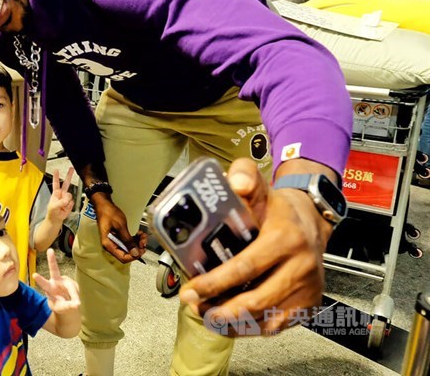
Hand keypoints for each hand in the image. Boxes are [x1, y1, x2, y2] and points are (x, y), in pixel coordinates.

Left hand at [32, 249, 79, 315]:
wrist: (68, 306)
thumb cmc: (60, 306)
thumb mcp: (61, 308)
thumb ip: (67, 306)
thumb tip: (77, 304)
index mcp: (49, 288)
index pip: (43, 283)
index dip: (39, 279)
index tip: (34, 275)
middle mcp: (56, 281)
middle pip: (54, 270)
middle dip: (52, 260)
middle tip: (50, 251)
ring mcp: (65, 281)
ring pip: (71, 288)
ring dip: (74, 296)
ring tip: (76, 305)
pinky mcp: (73, 284)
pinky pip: (76, 292)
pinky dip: (76, 298)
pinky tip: (75, 302)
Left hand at [47, 167, 74, 222]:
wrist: (56, 219)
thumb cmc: (52, 212)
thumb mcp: (53, 206)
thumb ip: (60, 202)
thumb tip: (67, 200)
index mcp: (56, 193)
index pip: (56, 183)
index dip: (56, 176)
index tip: (56, 170)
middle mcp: (62, 194)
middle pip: (66, 183)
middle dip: (69, 176)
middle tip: (71, 168)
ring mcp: (66, 198)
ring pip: (69, 195)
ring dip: (66, 201)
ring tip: (62, 206)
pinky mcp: (70, 203)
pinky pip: (72, 202)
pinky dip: (69, 205)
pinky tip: (65, 208)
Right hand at [93, 196, 146, 263]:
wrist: (104, 205)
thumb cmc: (108, 213)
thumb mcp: (120, 226)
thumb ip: (128, 240)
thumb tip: (135, 252)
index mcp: (108, 244)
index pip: (123, 258)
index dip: (133, 256)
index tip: (141, 250)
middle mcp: (111, 245)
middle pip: (127, 254)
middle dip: (137, 248)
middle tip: (144, 241)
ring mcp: (114, 242)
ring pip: (129, 248)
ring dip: (137, 243)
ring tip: (142, 236)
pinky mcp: (118, 238)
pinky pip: (128, 242)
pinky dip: (134, 239)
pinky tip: (139, 234)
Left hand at [179, 158, 331, 335]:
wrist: (312, 222)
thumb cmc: (278, 209)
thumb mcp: (261, 187)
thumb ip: (244, 176)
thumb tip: (234, 181)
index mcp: (285, 239)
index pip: (246, 267)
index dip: (216, 283)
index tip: (192, 290)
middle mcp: (300, 268)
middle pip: (256, 300)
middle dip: (220, 309)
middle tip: (194, 306)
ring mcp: (306, 291)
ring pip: (266, 319)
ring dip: (232, 323)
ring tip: (206, 315)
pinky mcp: (307, 306)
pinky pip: (276, 327)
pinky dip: (249, 329)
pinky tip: (228, 323)